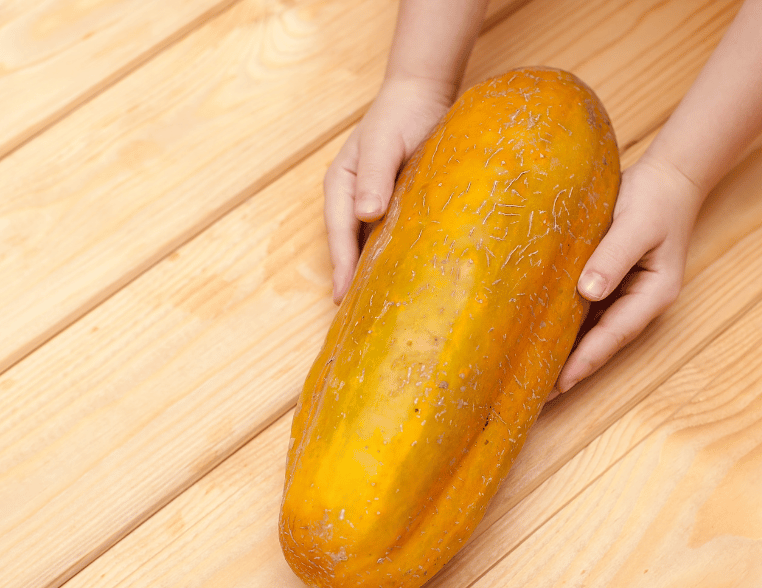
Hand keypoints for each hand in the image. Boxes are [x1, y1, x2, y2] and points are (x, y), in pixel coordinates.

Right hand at [324, 77, 454, 302]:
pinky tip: (407, 277)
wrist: (422, 97)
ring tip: (382, 307)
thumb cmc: (399, 116)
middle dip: (354, 279)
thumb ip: (375, 177)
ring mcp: (376, 206)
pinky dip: (396, 258)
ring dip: (375, 273)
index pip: (340, 233)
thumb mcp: (383, 143)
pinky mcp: (399, 207)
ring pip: (372, 245)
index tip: (343, 297)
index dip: (342, 266)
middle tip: (360, 317)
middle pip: (352, 246)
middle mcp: (355, 201)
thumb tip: (365, 214)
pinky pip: (394, 238)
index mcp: (341, 187)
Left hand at [554, 154, 704, 394]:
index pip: (612, 336)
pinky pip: (586, 309)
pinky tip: (540, 334)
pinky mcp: (610, 281)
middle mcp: (639, 301)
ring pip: (592, 329)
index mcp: (652, 295)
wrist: (670, 176)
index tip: (558, 385)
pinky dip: (565, 324)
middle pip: (601, 342)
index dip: (584, 361)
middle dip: (571, 368)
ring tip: (533, 374)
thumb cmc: (656, 199)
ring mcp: (625, 294)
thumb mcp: (636, 225)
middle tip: (536, 396)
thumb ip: (613, 257)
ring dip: (566, 350)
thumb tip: (588, 292)